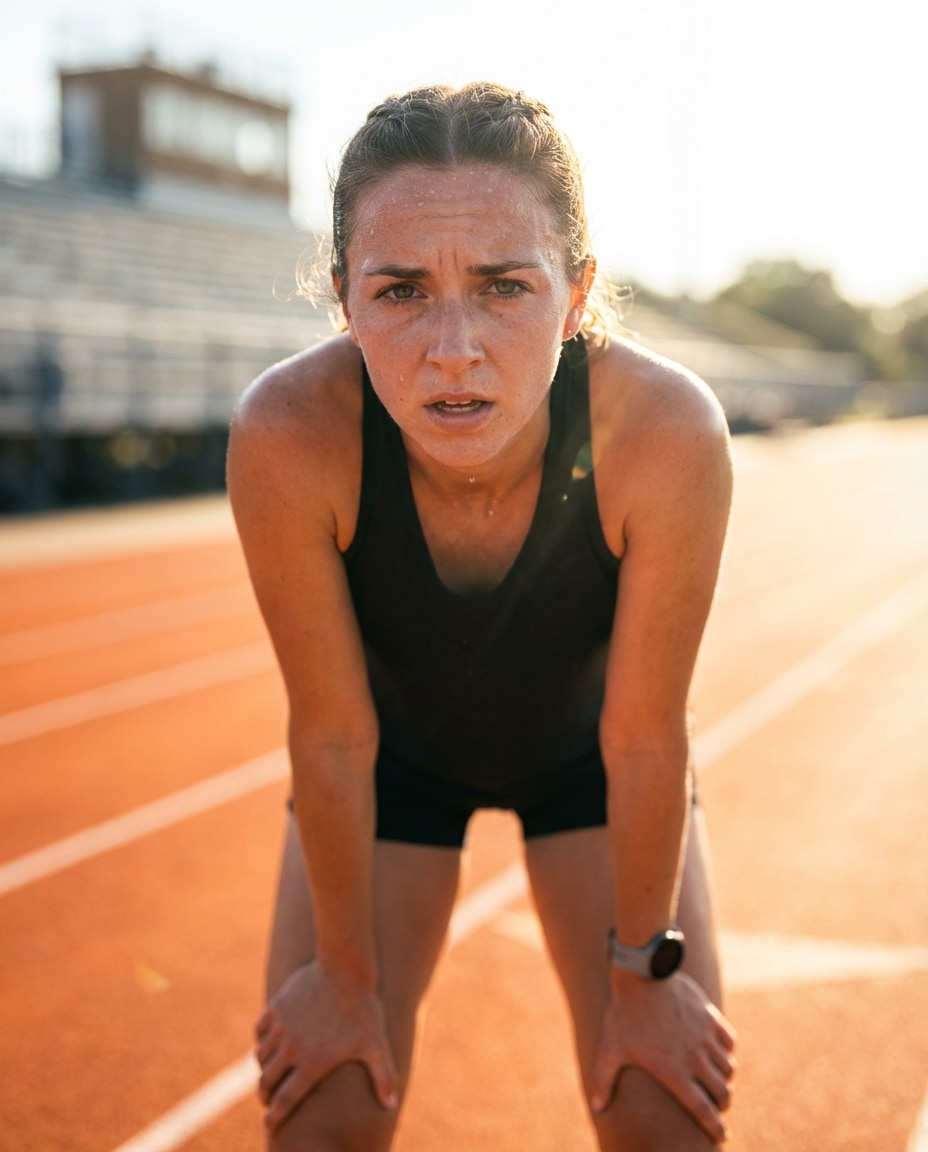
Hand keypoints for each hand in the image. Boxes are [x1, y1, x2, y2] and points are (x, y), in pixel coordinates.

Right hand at [254, 961, 399, 1133]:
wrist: (345, 967)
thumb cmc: (363, 1009)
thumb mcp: (376, 1044)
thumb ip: (383, 1076)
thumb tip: (392, 1105)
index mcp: (312, 1063)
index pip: (285, 1101)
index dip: (274, 1119)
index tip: (268, 1130)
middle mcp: (291, 1048)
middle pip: (266, 1082)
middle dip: (265, 1096)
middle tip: (269, 1101)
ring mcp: (281, 1026)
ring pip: (260, 1056)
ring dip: (264, 1067)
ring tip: (272, 1071)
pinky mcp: (276, 1007)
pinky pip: (260, 1030)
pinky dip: (262, 1040)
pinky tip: (270, 1041)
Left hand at [589, 971, 736, 1143]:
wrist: (642, 974)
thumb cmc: (624, 1014)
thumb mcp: (609, 1049)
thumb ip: (603, 1080)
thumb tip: (596, 1108)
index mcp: (674, 1072)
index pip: (702, 1110)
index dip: (715, 1127)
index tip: (721, 1137)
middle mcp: (695, 1058)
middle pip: (722, 1092)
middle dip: (722, 1104)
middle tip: (716, 1106)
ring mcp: (705, 1036)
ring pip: (728, 1068)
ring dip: (724, 1078)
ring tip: (715, 1080)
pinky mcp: (710, 1017)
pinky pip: (729, 1040)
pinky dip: (727, 1050)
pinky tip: (718, 1050)